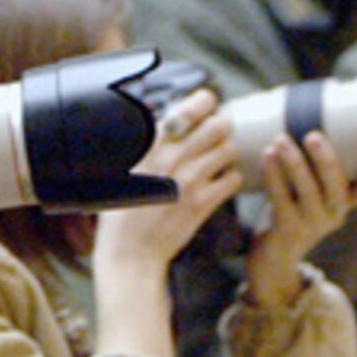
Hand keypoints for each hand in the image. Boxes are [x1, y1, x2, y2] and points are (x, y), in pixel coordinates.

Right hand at [93, 90, 241, 277]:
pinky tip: (218, 184)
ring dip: (226, 154)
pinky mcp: (203, 203)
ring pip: (229, 149)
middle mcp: (173, 157)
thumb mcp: (126, 171)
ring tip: (216, 163)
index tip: (206, 109)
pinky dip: (230, 179)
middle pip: (219, 124)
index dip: (205, 104)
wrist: (129, 252)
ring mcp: (190, 180)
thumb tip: (170, 127)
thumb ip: (149, 147)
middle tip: (215, 138)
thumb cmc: (123, 214)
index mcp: (151, 144)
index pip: (191, 108)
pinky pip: (233, 179)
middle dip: (222, 129)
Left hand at [242, 132, 356, 307]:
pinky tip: (266, 156)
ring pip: (307, 191)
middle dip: (325, 159)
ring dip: (294, 163)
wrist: (275, 251)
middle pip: (336, 187)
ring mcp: (311, 224)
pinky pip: (281, 198)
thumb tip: (316, 103)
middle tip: (312, 135)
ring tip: (280, 140)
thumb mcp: (314, 188)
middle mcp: (334, 215)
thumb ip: (317, 160)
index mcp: (346, 203)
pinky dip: (273, 175)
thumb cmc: (296, 204)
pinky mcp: (288, 228)